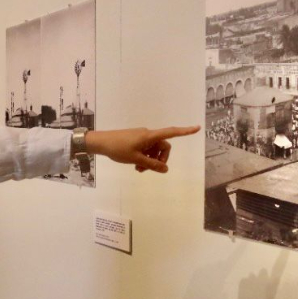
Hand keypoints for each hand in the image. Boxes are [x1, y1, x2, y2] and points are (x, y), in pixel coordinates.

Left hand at [84, 126, 199, 173]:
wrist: (101, 142)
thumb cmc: (118, 149)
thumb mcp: (136, 160)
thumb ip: (152, 165)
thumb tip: (166, 170)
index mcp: (150, 136)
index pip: (171, 132)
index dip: (185, 131)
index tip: (197, 128)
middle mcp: (148, 134)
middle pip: (163, 146)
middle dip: (159, 159)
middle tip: (147, 170)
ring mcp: (142, 137)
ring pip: (154, 150)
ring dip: (150, 160)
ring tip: (139, 169)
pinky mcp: (136, 140)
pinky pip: (146, 149)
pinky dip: (144, 157)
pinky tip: (136, 165)